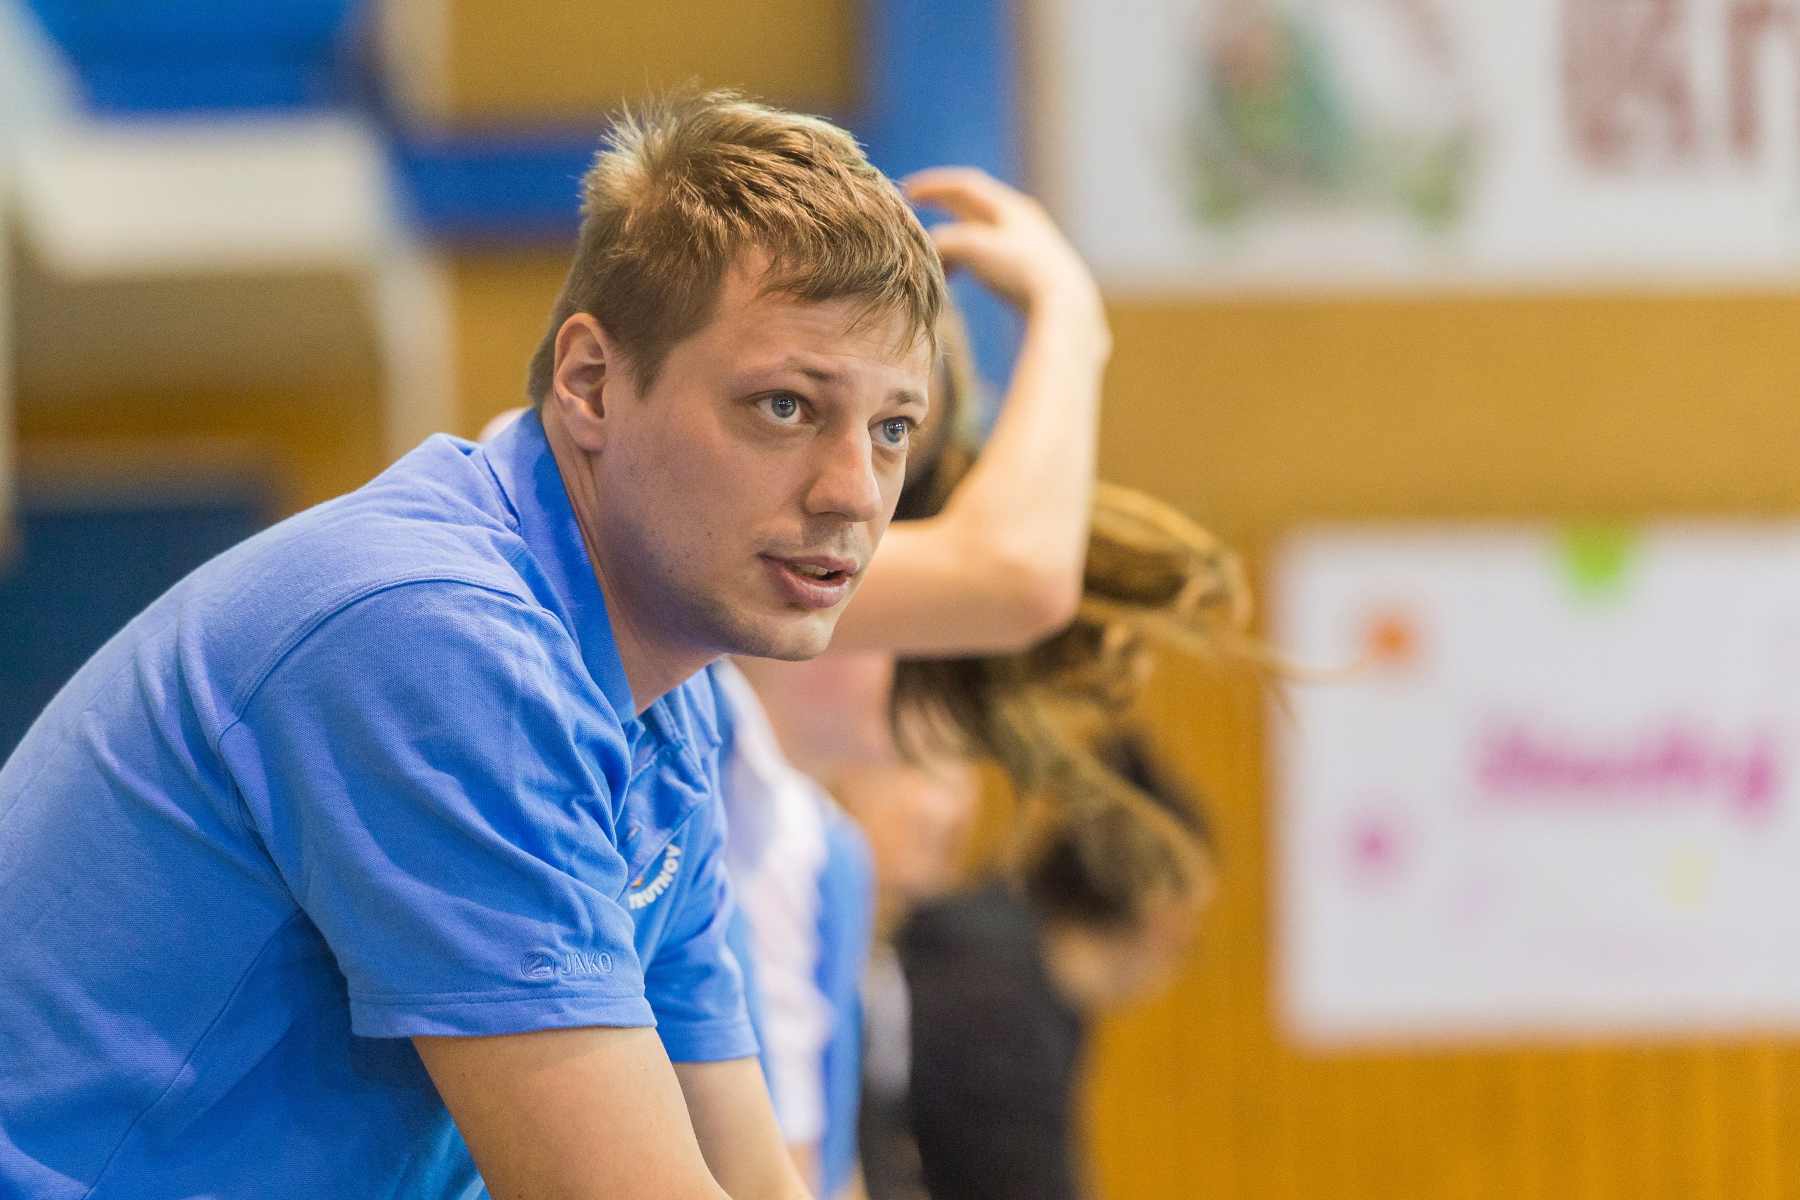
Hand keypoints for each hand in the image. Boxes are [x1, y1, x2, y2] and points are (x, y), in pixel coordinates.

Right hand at [903, 167, 1107, 341]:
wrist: (1064, 304)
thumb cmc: (1018, 271)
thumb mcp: (972, 248)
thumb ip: (943, 242)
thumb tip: (929, 251)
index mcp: (1009, 206)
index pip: (965, 185)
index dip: (933, 186)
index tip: (906, 193)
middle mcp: (1021, 218)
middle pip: (973, 206)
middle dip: (942, 210)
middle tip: (916, 215)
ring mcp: (1029, 243)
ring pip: (981, 235)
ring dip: (954, 244)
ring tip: (935, 262)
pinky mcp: (1033, 269)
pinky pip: (991, 256)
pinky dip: (968, 262)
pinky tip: (958, 279)